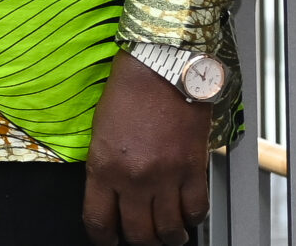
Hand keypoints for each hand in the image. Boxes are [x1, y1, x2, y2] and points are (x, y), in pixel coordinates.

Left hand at [84, 53, 213, 245]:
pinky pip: (196, 210)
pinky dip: (193, 218)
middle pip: (138, 233)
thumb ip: (105, 167)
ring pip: (170, 230)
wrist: (162, 68)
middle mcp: (134, 178)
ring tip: (168, 233)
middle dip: (140, 241)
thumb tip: (111, 194)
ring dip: (169, 236)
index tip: (107, 239)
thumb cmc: (128, 91)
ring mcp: (166, 177)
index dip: (103, 237)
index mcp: (103, 167)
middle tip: (142, 237)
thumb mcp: (100, 132)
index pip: (99, 220)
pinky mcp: (193, 170)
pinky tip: (188, 213)